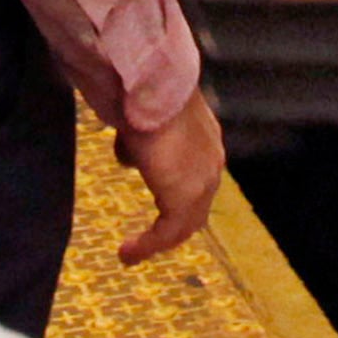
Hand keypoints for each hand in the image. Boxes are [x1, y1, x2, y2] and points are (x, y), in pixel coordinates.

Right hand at [112, 92, 228, 261]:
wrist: (152, 85)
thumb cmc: (143, 89)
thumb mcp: (144, 116)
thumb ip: (141, 136)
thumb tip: (129, 153)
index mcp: (204, 139)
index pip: (195, 176)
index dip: (176, 195)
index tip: (155, 206)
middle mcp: (210, 161)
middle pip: (195, 205)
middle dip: (171, 225)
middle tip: (149, 239)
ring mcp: (202, 182)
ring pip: (183, 223)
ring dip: (158, 240)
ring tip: (131, 252)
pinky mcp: (185, 198)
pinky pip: (166, 233)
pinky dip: (147, 246)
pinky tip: (126, 252)